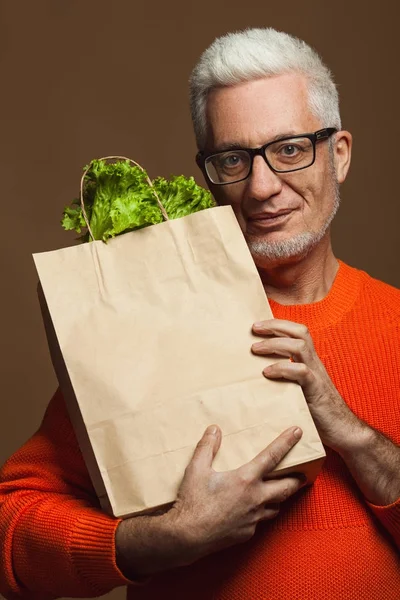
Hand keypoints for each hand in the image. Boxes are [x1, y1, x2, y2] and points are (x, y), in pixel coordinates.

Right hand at [115, 425, 304, 577]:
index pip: (272, 456)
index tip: (297, 432)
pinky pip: (261, 520)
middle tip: (303, 473)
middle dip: (297, 479)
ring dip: (280, 497)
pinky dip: (262, 512)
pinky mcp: (248, 532)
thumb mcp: (196, 469)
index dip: (286, 442)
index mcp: (245, 479)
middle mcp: (255, 499)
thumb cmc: (193, 502)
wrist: (188, 537)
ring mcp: (253, 518)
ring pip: (276, 506)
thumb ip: (207, 447)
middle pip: (286, 487)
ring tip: (280, 491)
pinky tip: (255, 510)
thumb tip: (214, 429)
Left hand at [251, 319, 361, 451]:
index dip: (278, 324)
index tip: (256, 325)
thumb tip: (255, 373)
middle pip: (300, 332)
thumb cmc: (316, 411)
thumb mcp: (297, 388)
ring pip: (300, 346)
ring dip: (275, 343)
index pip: (297, 332)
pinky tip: (267, 372)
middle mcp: (314, 363)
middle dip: (275, 326)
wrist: (342, 431)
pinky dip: (282, 368)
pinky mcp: (316, 390)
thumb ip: (283, 378)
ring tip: (256, 349)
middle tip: (254, 329)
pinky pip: (301, 371)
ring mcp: (317, 374)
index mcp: (310, 361)